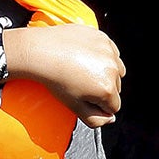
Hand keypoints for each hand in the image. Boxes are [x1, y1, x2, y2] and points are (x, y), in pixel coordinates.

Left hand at [3, 24, 124, 126]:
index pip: (114, 107)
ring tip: (84, 71)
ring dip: (105, 72)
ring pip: (116, 69)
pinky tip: (85, 58)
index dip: (99, 106)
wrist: (42, 51)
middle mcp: (112, 70)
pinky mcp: (103, 38)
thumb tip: (109, 119)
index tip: (85, 98)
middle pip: (116, 88)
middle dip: (102, 88)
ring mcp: (108, 52)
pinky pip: (111, 52)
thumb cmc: (55, 78)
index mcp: (106, 88)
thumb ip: (95, 119)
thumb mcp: (74, 106)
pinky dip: (102, 56)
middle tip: (81, 84)